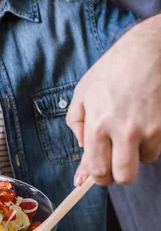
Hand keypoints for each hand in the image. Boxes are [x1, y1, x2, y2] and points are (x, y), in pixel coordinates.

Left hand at [67, 17, 160, 185]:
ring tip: (128, 134)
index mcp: (98, 123)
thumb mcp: (83, 93)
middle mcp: (123, 130)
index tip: (95, 176)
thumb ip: (77, 125)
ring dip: (134, 156)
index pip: (97, 168)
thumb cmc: (111, 71)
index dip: (96, 177)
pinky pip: (155, 150)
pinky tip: (141, 125)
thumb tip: (83, 151)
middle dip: (116, 175)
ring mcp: (147, 129)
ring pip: (142, 163)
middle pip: (123, 177)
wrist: (148, 52)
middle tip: (112, 164)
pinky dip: (147, 145)